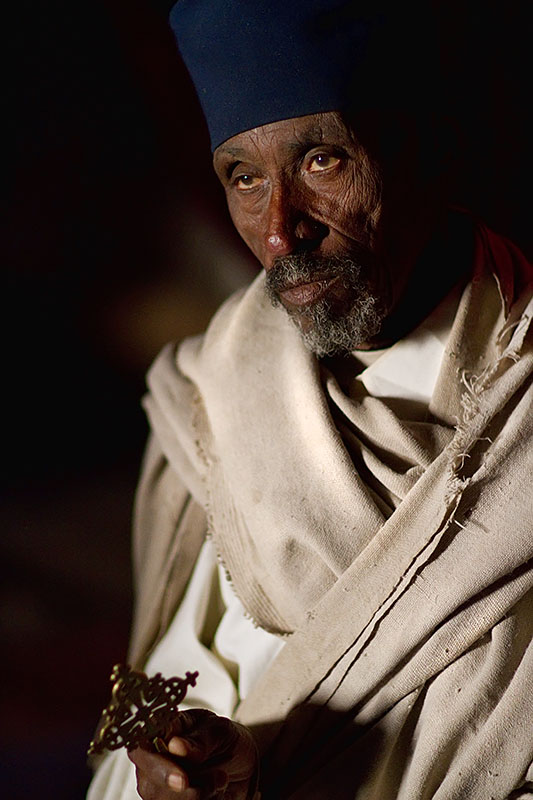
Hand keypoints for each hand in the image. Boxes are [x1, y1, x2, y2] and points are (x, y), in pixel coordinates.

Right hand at [128, 708, 258, 798]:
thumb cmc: (223, 739)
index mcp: (160, 731)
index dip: (155, 765)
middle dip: (184, 789)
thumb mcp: (219, 730)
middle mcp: (153, 761)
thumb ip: (199, 738)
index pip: (140, 748)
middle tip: (216, 778)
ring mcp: (159, 785)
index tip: (182, 778)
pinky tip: (216, 791)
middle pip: (149, 785)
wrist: (242, 764)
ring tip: (221, 777)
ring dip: (199, 795)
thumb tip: (175, 746)